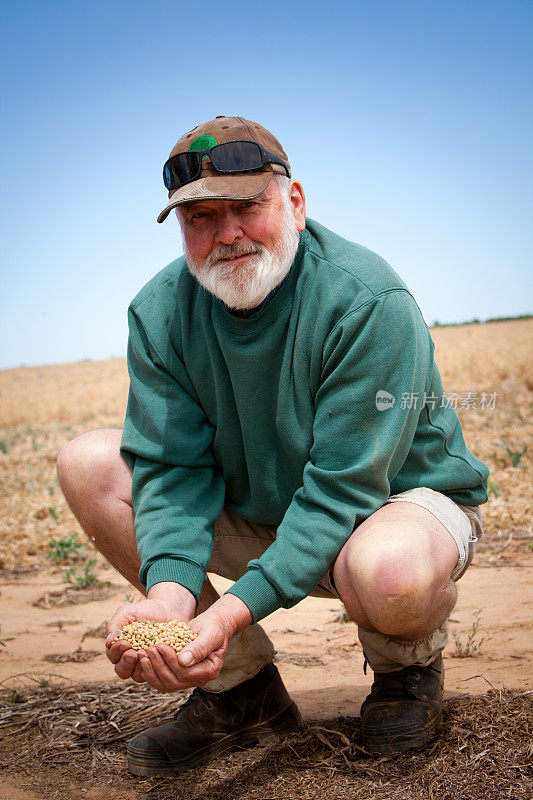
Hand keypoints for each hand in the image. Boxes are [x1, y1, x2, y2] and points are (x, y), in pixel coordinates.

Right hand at [105, 582, 195, 682]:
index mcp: (119, 648)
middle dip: (126, 663)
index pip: (113, 656)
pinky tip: (158, 657)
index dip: (117, 651)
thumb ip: (115, 624)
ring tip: (146, 654)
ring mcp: (144, 664)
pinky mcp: (158, 665)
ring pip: (136, 676)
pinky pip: (154, 673)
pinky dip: (154, 667)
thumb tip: (108, 642)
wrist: (166, 609)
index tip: (125, 643)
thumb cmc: (144, 610)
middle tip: (133, 653)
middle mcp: (130, 660)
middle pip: (122, 671)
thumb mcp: (127, 612)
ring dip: (139, 667)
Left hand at [137, 594, 251, 692]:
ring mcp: (188, 678)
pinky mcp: (179, 674)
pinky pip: (163, 680)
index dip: (171, 662)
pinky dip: (152, 673)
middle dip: (159, 666)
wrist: (213, 624)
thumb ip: (200, 647)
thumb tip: (184, 661)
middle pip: (174, 682)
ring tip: (143, 656)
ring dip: (152, 672)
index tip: (160, 645)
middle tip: (148, 649)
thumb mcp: (210, 632)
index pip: (186, 674)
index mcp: (210, 670)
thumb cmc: (214, 626)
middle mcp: (199, 678)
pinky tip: (143, 662)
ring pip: (166, 685)